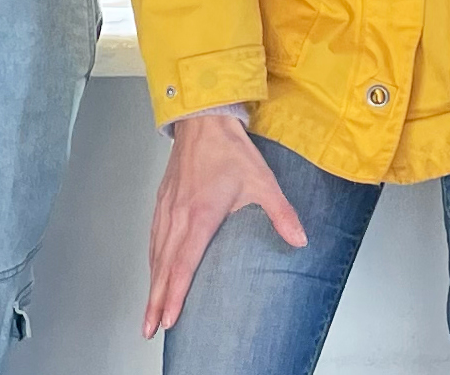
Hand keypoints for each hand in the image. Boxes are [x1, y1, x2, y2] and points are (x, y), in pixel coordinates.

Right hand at [144, 113, 305, 336]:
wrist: (204, 119)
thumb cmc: (230, 150)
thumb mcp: (262, 181)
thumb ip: (281, 213)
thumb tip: (300, 240)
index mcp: (200, 216)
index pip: (184, 264)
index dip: (174, 294)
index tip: (168, 319)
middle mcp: (178, 217)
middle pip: (163, 267)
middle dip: (156, 301)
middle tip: (149, 329)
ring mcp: (167, 210)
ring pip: (155, 255)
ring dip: (151, 285)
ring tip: (149, 312)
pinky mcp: (162, 202)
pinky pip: (153, 239)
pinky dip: (151, 261)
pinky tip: (154, 271)